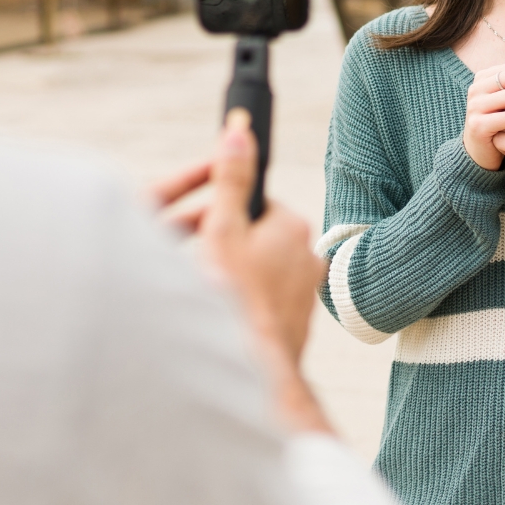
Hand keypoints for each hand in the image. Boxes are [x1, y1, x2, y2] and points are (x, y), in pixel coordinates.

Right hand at [149, 110, 332, 432]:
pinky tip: (223, 318)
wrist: (253, 371)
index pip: (254, 204)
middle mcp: (308, 257)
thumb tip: (239, 133)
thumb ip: (230, 181)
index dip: (221, 213)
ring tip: (207, 294)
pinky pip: (266, 302)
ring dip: (235, 276)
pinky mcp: (296, 323)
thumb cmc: (233, 299)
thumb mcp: (222, 229)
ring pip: (262, 271)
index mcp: (293, 227)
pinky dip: (244, 304)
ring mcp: (305, 293)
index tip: (198, 227)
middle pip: (257, 237)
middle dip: (226, 244)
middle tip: (195, 263)